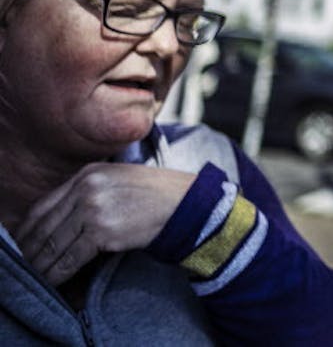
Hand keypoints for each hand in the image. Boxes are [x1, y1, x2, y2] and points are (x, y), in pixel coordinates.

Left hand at [16, 163, 194, 285]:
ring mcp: (94, 208)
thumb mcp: (119, 181)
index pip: (44, 205)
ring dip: (41, 265)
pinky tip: (53, 280)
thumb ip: (89, 192)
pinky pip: (70, 258)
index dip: (28, 228)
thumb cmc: (156, 195)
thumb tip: (60, 220)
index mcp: (89, 173)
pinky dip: (58, 273)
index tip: (23, 243)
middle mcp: (87, 187)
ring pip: (54, 244)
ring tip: (37, 276)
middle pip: (44, 225)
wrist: (186, 204)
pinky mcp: (103, 231)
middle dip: (31, 249)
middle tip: (26, 264)